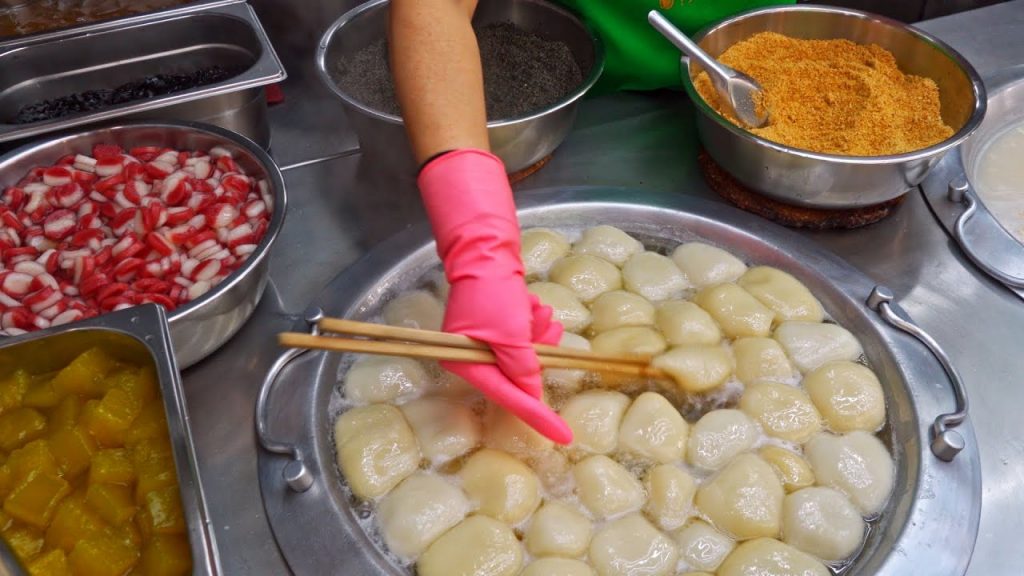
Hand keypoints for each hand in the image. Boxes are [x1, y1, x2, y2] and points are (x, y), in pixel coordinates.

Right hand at [419, 149, 572, 443]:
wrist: (486, 250)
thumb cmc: (494, 291)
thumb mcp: (512, 334)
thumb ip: (524, 367)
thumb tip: (533, 394)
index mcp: (465, 363)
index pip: (508, 398)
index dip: (537, 417)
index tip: (563, 436)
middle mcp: (470, 357)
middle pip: (516, 375)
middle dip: (536, 353)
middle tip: (544, 331)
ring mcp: (481, 342)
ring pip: (524, 355)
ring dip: (537, 335)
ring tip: (536, 312)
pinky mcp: (494, 327)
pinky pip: (522, 338)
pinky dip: (531, 325)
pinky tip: (530, 306)